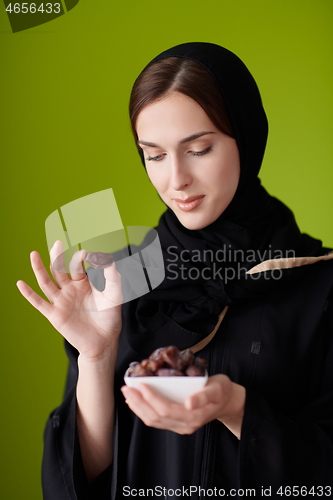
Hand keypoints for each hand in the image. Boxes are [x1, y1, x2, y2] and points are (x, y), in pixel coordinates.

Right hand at [16, 240, 122, 360]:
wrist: (103, 342)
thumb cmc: (109, 318)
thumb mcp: (114, 295)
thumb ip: (112, 278)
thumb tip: (108, 259)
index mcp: (83, 283)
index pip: (77, 266)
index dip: (79, 258)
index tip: (86, 253)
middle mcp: (69, 290)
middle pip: (59, 269)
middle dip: (58, 256)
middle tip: (57, 243)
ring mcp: (60, 301)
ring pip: (47, 282)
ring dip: (39, 269)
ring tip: (33, 254)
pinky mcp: (54, 314)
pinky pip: (39, 303)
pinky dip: (29, 294)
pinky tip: (20, 284)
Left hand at [121, 374, 245, 438]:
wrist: (228, 402)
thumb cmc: (222, 391)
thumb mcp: (218, 388)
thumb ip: (204, 395)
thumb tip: (189, 403)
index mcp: (193, 416)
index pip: (166, 409)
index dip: (151, 398)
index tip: (140, 384)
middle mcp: (185, 425)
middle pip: (155, 417)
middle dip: (139, 402)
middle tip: (126, 388)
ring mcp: (180, 426)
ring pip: (154, 421)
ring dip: (138, 407)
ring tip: (128, 394)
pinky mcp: (177, 423)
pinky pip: (157, 420)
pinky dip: (144, 410)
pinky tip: (137, 401)